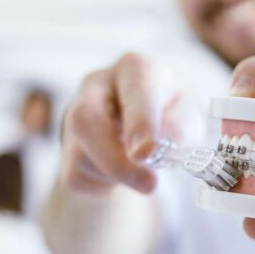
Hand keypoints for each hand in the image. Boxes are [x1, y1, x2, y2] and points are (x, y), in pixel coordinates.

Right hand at [60, 53, 199, 195]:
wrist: (140, 135)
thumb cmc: (168, 117)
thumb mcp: (187, 117)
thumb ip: (180, 127)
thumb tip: (156, 148)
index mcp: (135, 68)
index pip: (136, 84)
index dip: (140, 120)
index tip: (147, 152)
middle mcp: (97, 85)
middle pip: (87, 117)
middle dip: (116, 158)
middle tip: (149, 184)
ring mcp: (74, 117)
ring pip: (80, 153)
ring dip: (116, 174)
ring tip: (146, 180)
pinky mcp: (67, 152)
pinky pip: (79, 177)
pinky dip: (106, 185)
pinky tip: (122, 175)